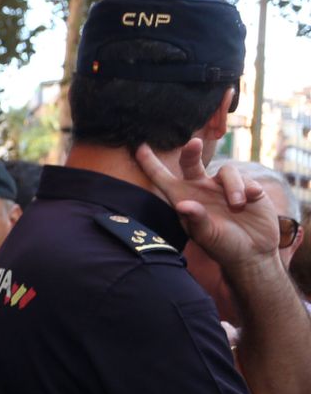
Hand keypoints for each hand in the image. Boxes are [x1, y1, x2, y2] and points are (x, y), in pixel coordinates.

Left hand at [133, 140, 276, 269]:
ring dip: (233, 186)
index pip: (163, 179)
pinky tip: (253, 198)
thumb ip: (196, 220)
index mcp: (184, 199)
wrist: (253, 251)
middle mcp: (201, 188)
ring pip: (227, 171)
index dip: (151, 163)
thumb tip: (183, 205)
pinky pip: (246, 179)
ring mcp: (223, 186)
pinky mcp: (247, 186)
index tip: (140, 146)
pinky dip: (249, 188)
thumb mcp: (207, 236)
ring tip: (237, 205)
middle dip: (191, 151)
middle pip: (191, 163)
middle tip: (194, 143)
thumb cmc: (223, 245)